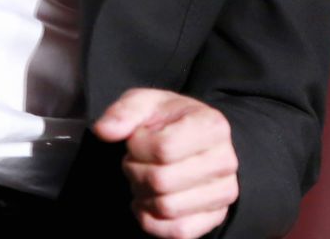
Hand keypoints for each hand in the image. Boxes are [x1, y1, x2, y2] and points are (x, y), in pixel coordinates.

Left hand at [93, 88, 239, 238]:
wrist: (194, 139)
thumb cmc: (168, 121)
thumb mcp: (146, 103)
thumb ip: (124, 112)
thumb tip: (104, 131)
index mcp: (212, 125)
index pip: (163, 148)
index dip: (137, 147)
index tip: (136, 140)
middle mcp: (226, 160)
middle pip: (161, 181)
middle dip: (135, 172)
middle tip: (135, 162)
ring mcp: (224, 192)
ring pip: (167, 208)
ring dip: (143, 195)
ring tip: (143, 178)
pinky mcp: (216, 217)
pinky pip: (178, 232)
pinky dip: (152, 221)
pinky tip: (148, 202)